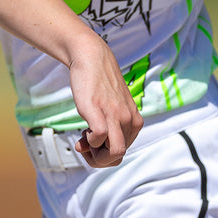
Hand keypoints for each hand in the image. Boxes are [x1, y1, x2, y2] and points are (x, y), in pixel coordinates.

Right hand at [68, 36, 142, 167]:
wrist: (92, 58)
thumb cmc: (98, 84)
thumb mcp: (109, 109)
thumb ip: (106, 129)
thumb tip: (88, 148)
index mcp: (134, 121)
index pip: (122, 152)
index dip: (104, 155)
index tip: (92, 145)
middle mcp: (129, 120)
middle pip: (118, 156)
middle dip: (99, 159)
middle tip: (86, 147)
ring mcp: (116, 116)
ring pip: (115, 153)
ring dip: (95, 155)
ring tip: (84, 140)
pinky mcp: (100, 111)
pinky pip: (100, 138)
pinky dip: (89, 141)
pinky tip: (83, 131)